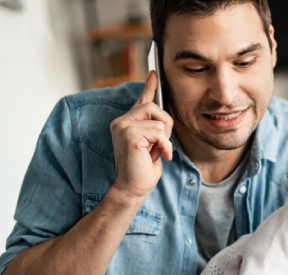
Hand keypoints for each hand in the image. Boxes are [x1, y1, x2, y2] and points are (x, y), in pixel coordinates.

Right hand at [109, 71, 173, 199]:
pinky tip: (158, 156)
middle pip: (154, 107)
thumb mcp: (153, 144)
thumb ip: (155, 128)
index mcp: (127, 123)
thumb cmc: (143, 170)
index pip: (141, 101)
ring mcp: (123, 126)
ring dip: (164, 138)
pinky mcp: (129, 133)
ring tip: (156, 152)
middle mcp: (121, 121)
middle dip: (166, 126)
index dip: (149, 86)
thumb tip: (163, 116)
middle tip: (161, 145)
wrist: (133, 188)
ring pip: (159, 119)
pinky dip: (164, 145)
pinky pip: (159, 131)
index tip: (155, 72)